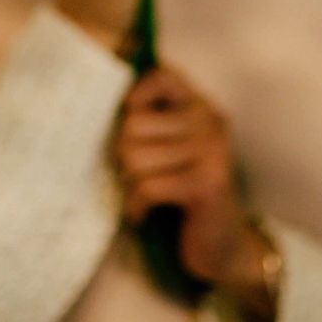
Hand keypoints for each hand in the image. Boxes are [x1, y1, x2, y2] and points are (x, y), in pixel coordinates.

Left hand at [115, 65, 278, 321]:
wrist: (224, 246)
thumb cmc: (184, 194)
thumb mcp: (170, 150)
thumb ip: (148, 121)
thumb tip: (97, 102)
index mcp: (200, 106)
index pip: (162, 75)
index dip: (136, 96)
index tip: (130, 125)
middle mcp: (210, 121)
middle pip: (133, 123)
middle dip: (122, 156)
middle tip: (132, 177)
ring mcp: (211, 151)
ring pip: (135, 156)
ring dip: (128, 184)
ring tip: (139, 196)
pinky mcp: (207, 184)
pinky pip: (147, 187)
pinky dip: (136, 205)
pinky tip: (142, 214)